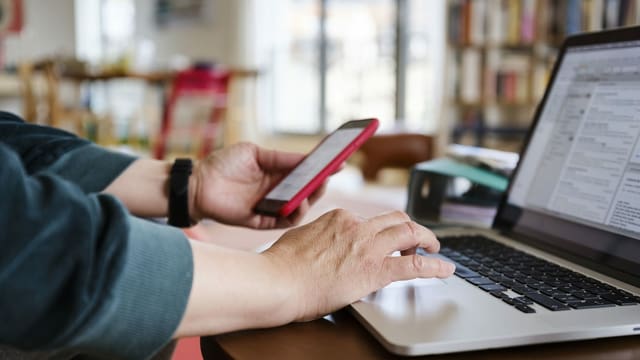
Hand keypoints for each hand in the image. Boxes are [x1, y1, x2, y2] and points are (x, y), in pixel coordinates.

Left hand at [190, 142, 325, 228]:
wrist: (198, 184)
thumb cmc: (223, 164)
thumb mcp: (254, 153)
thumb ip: (280, 157)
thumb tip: (307, 158)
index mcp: (277, 174)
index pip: (306, 173)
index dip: (322, 169)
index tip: (340, 161)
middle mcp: (277, 192)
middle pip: (307, 191)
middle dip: (320, 184)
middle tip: (330, 176)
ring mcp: (271, 207)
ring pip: (300, 207)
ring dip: (311, 199)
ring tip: (317, 188)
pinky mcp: (262, 221)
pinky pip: (285, 221)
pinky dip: (295, 214)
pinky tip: (299, 203)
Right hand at [262, 209, 455, 321]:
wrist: (278, 281)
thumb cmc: (281, 265)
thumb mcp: (301, 236)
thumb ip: (319, 235)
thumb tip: (321, 240)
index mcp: (339, 217)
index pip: (371, 219)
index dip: (383, 230)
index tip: (386, 240)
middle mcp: (357, 226)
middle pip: (396, 219)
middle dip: (412, 228)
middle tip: (420, 239)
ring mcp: (368, 246)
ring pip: (410, 233)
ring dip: (428, 239)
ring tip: (435, 249)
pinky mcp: (375, 270)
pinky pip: (414, 265)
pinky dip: (435, 266)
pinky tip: (445, 269)